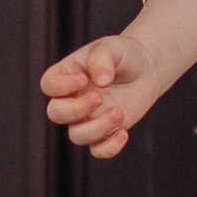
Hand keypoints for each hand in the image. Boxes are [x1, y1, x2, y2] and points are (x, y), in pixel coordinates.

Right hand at [42, 31, 166, 158]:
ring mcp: (87, 118)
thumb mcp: (113, 47)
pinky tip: (123, 133)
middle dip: (75, 110)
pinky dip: (108, 148)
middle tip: (99, 98)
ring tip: (119, 112)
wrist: (147, 69)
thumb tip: (100, 81)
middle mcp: (72, 99)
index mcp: (67, 75)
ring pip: (77, 135)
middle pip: (56, 114)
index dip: (61, 86)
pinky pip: (97, 150)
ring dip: (97, 128)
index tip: (83, 79)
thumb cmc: (123, 54)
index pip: (49, 85)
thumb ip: (102, 59)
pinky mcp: (105, 132)